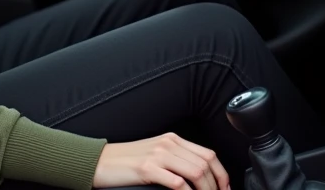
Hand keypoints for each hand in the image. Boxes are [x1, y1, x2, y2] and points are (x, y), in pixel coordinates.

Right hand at [92, 134, 230, 189]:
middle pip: (205, 164)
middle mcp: (167, 144)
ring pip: (196, 172)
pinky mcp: (147, 169)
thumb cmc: (125, 162)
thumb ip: (175, 160)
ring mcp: (158, 155)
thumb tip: (198, 177)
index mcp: (172, 139)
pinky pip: (177, 183)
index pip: (208, 154)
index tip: (225, 188)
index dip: (222, 174)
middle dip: (217, 186)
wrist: (99, 162)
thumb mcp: (155, 154)